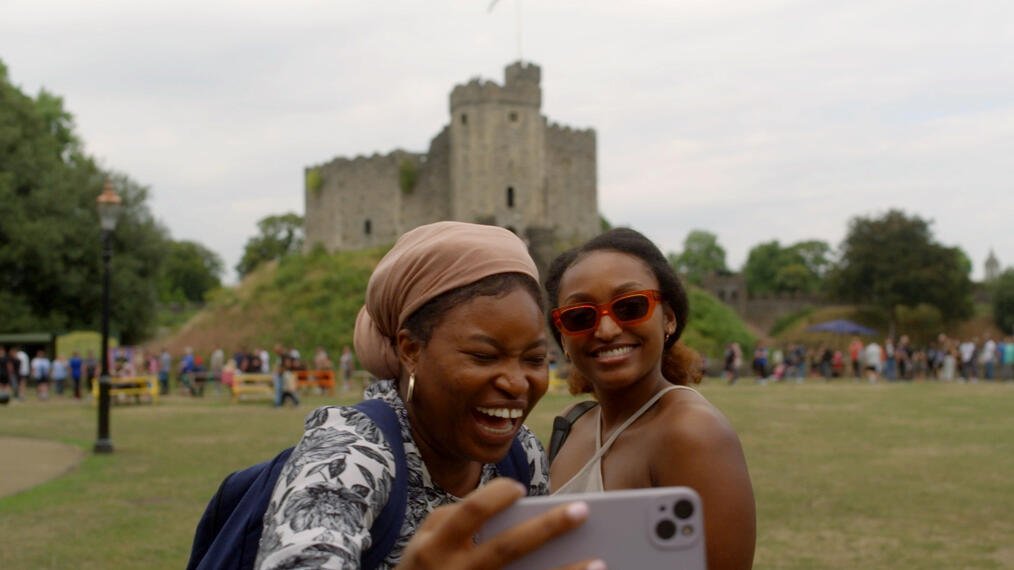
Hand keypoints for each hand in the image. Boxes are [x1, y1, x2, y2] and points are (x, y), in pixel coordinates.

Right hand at [396, 478, 603, 569]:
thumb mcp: (423, 541)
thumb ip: (453, 517)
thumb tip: (501, 501)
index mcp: (436, 545)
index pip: (470, 513)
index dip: (495, 497)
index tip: (520, 488)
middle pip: (507, 548)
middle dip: (546, 528)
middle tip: (582, 510)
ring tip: (599, 562)